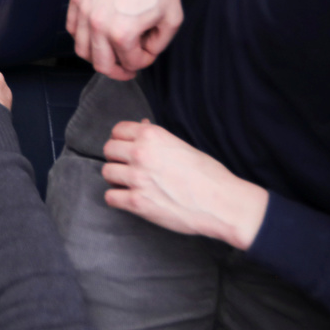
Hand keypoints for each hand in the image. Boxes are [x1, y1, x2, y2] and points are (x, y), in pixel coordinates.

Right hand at [67, 0, 186, 80]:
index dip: (145, 60)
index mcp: (122, 33)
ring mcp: (85, 10)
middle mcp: (98, 25)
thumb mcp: (172, 19)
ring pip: (82, 50)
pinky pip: (73, 28)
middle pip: (102, 65)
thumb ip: (158, 44)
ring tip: (111, 51)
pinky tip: (97, 32)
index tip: (150, 49)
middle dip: (119, 69)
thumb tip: (144, 52)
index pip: (131, 63)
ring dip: (98, 56)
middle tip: (128, 66)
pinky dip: (83, 36)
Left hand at [101, 120, 267, 249]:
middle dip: (116, 158)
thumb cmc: (209, 175)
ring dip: (116, 178)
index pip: (118, 130)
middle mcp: (141, 153)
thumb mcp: (182, 146)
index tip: (125, 147)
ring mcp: (137, 178)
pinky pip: (110, 197)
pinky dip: (117, 198)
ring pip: (107, 172)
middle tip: (126, 166)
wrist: (222, 203)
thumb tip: (141, 126)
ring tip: (128, 183)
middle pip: (108, 150)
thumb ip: (157, 138)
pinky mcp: (136, 202)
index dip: (121, 139)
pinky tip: (128, 198)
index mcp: (152, 136)